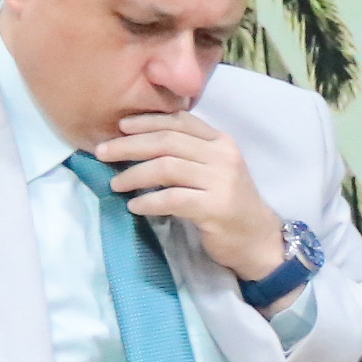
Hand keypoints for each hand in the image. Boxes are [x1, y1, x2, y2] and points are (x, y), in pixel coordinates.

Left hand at [95, 113, 285, 282]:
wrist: (259, 240)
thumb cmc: (230, 204)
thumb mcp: (215, 170)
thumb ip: (189, 153)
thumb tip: (138, 143)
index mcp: (222, 142)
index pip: (180, 121)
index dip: (147, 121)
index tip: (121, 127)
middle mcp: (223, 157)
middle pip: (167, 141)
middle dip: (129, 145)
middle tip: (101, 153)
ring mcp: (222, 182)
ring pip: (166, 167)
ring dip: (134, 175)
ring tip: (115, 184)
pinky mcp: (216, 207)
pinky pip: (172, 199)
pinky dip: (148, 201)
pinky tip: (134, 206)